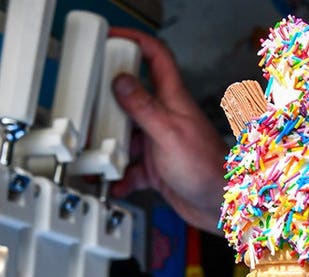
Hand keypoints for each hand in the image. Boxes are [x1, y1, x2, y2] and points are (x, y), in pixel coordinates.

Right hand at [107, 27, 226, 230]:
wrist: (220, 206)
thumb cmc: (207, 168)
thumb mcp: (169, 132)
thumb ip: (143, 107)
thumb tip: (120, 81)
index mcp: (173, 99)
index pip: (156, 58)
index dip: (135, 41)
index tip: (112, 39)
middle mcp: (165, 117)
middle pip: (130, 99)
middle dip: (107, 104)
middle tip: (88, 107)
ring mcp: (159, 142)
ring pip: (125, 136)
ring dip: (109, 146)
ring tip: (95, 153)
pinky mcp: (156, 168)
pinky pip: (130, 168)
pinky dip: (118, 175)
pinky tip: (112, 181)